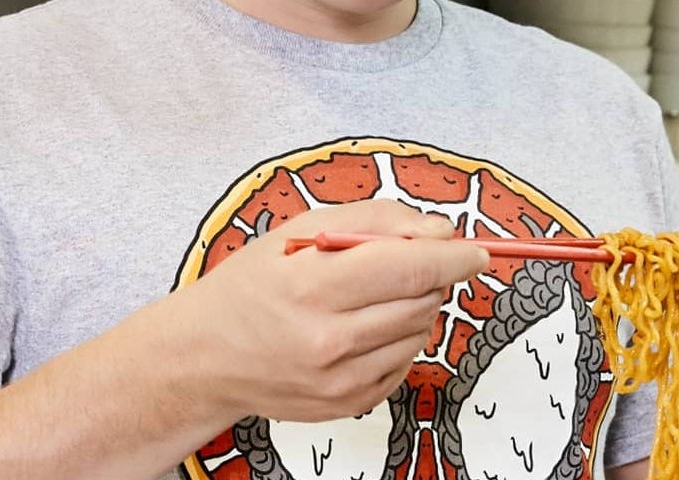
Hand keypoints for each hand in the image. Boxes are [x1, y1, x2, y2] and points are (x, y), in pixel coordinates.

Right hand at [171, 199, 489, 422]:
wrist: (203, 357)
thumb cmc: (249, 287)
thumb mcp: (297, 232)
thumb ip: (372, 220)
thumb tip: (439, 231)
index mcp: (311, 286)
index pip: (411, 268)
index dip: (454, 257)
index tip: (475, 250)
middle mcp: (327, 339)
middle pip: (422, 300)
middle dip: (426, 277)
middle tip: (395, 266)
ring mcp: (339, 379)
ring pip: (419, 332)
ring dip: (411, 308)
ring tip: (365, 299)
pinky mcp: (348, 404)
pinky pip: (404, 363)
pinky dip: (395, 341)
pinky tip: (357, 330)